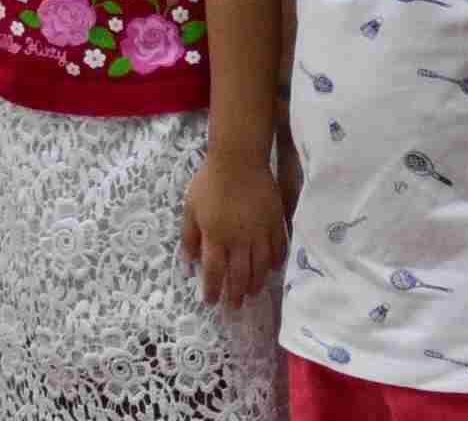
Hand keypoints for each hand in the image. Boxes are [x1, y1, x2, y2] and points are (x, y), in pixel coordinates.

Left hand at [181, 149, 284, 307]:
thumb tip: (188, 263)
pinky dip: (276, 261)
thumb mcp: (190, 208)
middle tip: (234, 308)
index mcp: (215, 237)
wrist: (238, 158)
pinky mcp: (275, 221)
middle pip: (239, 274)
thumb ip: (188, 237)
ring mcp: (259, 231)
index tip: (211, 302)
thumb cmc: (210, 181)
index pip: (214, 271)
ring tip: (253, 294)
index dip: (212, 290)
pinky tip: (273, 270)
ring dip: (256, 283)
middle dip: (235, 294)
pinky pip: (278, 247)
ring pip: (261, 265)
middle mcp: (239, 239)